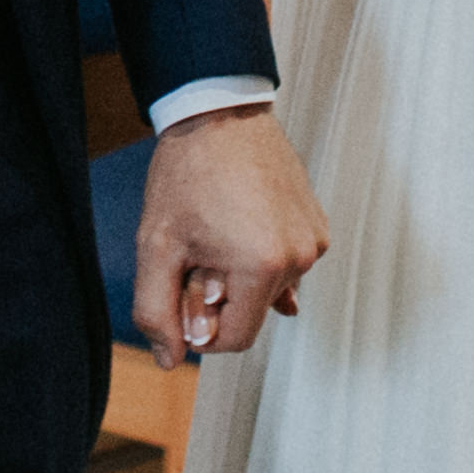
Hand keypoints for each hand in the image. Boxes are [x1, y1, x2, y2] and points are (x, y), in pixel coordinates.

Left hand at [133, 105, 328, 368]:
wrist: (218, 113)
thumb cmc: (186, 175)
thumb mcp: (156, 246)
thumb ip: (156, 311)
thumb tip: (169, 359)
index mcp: (262, 266)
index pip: (235, 339)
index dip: (201, 326)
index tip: (184, 289)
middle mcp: (299, 256)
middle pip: (254, 313)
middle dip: (221, 296)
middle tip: (196, 252)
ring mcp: (313, 239)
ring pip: (269, 290)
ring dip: (240, 275)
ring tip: (218, 231)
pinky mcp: (317, 224)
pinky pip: (285, 263)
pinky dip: (260, 256)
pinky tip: (238, 223)